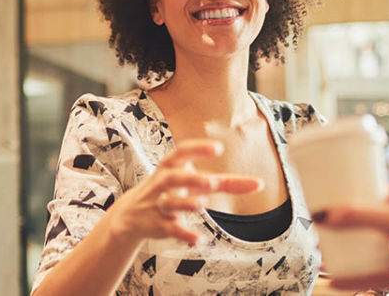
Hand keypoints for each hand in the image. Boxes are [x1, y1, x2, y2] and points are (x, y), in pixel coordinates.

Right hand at [104, 140, 262, 246]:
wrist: (130, 214)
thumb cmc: (171, 191)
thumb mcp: (194, 182)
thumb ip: (226, 183)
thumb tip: (258, 183)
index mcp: (171, 166)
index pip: (181, 152)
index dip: (198, 149)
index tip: (218, 148)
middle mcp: (162, 183)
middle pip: (174, 178)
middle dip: (191, 179)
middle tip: (212, 182)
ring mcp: (159, 204)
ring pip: (170, 203)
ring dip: (185, 203)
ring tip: (202, 205)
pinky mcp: (157, 225)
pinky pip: (170, 229)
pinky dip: (184, 234)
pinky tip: (198, 240)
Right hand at [314, 184, 388, 294]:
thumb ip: (362, 217)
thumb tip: (323, 214)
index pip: (368, 194)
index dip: (344, 198)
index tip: (319, 201)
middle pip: (367, 224)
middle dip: (342, 229)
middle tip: (316, 232)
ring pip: (372, 251)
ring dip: (349, 254)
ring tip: (323, 255)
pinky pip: (380, 276)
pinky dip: (358, 278)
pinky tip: (337, 281)